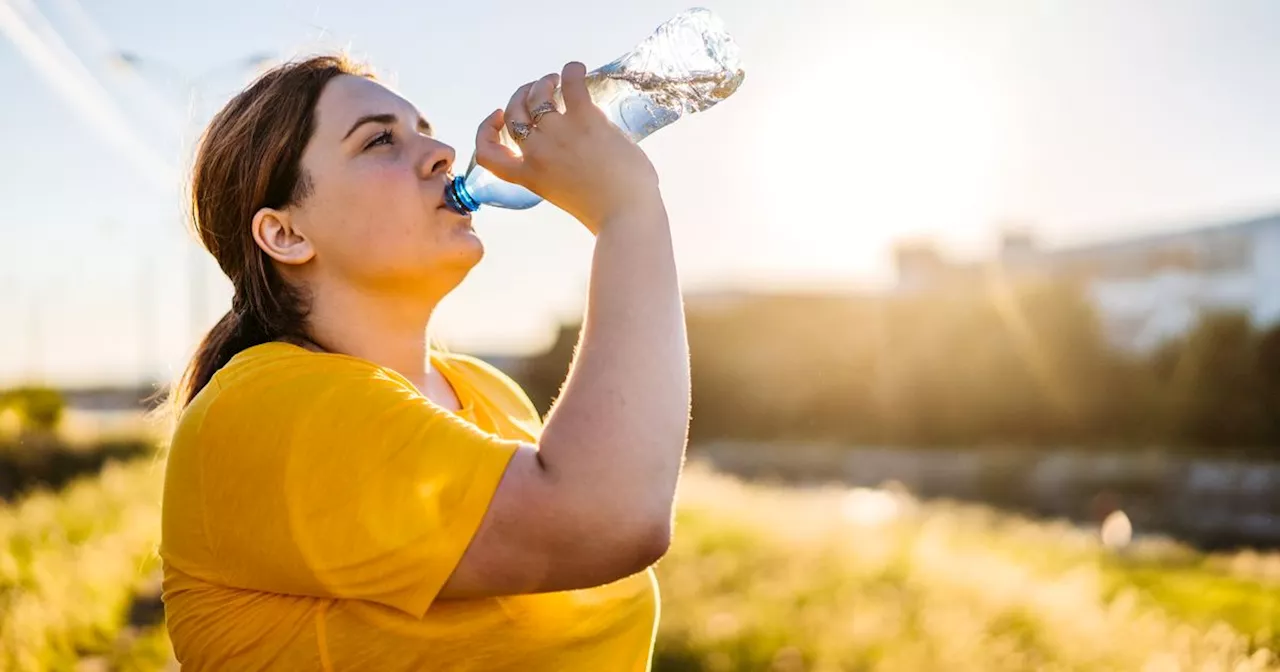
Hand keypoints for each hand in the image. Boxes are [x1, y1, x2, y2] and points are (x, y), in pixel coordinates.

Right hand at [474, 62, 662, 231]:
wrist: (627, 215)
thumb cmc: (607, 213)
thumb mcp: (566, 195)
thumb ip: (560, 173)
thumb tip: (579, 152)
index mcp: (529, 176)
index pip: (488, 153)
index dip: (486, 130)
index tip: (498, 117)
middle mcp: (537, 152)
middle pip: (513, 113)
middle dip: (520, 96)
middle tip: (538, 90)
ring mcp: (558, 134)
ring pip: (537, 95)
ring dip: (543, 83)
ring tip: (556, 80)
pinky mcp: (585, 119)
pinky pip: (571, 83)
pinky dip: (571, 71)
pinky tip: (576, 69)